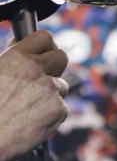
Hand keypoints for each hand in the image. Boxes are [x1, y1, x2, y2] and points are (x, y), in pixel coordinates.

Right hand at [0, 30, 68, 160]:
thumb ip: (11, 60)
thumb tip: (19, 43)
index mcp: (16, 58)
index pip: (44, 37)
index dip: (44, 47)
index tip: (42, 54)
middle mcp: (35, 69)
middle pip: (62, 57)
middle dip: (55, 68)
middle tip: (43, 80)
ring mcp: (49, 88)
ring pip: (61, 86)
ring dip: (50, 96)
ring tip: (26, 110)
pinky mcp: (58, 109)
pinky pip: (61, 109)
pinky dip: (50, 116)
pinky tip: (31, 123)